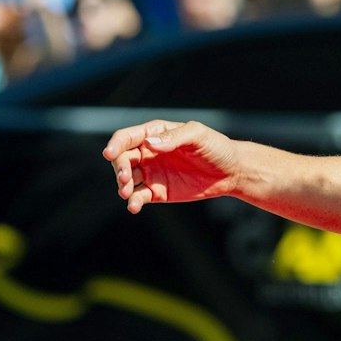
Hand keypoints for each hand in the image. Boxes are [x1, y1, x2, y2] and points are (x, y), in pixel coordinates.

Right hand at [102, 119, 241, 212]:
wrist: (231, 171)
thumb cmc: (216, 147)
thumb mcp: (198, 136)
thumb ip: (174, 138)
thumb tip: (149, 144)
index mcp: (155, 134)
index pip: (127, 137)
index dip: (115, 144)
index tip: (109, 154)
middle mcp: (149, 152)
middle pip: (122, 159)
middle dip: (118, 168)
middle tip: (125, 179)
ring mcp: (151, 173)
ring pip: (126, 179)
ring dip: (122, 186)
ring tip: (128, 192)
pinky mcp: (157, 192)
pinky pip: (139, 197)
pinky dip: (133, 202)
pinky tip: (134, 206)